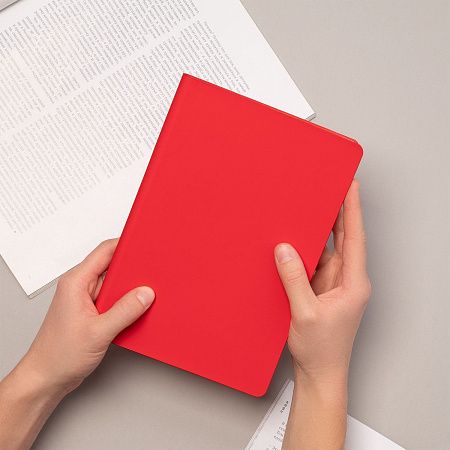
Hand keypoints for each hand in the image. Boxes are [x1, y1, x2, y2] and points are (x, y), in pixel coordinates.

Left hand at [21, 238, 154, 394]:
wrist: (46, 379)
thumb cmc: (58, 355)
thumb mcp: (98, 332)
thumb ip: (125, 311)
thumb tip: (145, 294)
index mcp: (76, 282)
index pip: (105, 251)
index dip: (126, 244)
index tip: (144, 245)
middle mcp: (80, 287)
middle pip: (112, 267)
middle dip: (133, 269)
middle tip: (151, 274)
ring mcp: (86, 300)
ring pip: (115, 285)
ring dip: (130, 290)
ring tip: (146, 296)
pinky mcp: (92, 313)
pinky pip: (114, 300)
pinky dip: (126, 304)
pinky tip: (136, 311)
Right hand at [275, 180, 370, 382]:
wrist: (320, 373)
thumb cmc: (322, 350)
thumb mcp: (305, 313)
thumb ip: (294, 279)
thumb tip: (285, 250)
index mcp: (354, 284)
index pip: (355, 239)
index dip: (353, 210)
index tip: (351, 187)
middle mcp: (347, 280)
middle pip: (345, 239)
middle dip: (339, 212)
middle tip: (331, 188)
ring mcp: (333, 285)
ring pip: (327, 250)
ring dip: (319, 231)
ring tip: (309, 208)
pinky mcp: (320, 290)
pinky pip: (313, 263)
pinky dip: (305, 250)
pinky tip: (295, 240)